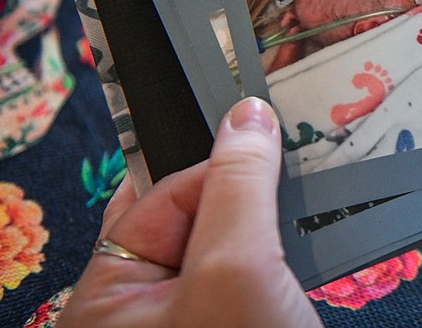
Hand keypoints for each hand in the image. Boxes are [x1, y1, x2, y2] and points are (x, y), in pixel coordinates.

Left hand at [58, 97, 319, 327]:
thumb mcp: (236, 269)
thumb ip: (238, 186)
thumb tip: (249, 115)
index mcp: (108, 299)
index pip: (156, 200)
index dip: (211, 165)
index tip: (260, 132)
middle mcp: (146, 309)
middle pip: (195, 217)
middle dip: (242, 190)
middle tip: (285, 164)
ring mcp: (196, 316)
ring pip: (233, 241)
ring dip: (271, 222)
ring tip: (301, 207)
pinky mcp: (242, 321)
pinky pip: (260, 270)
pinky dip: (287, 250)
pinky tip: (313, 236)